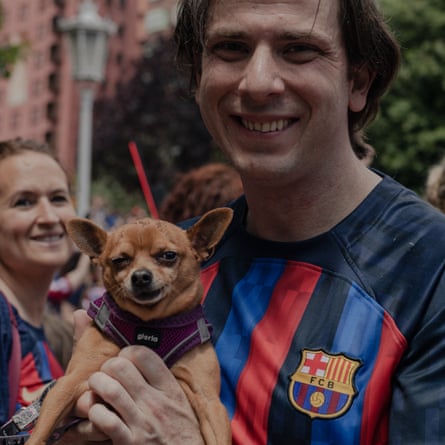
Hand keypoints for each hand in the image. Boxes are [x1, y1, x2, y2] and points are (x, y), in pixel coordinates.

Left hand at [78, 346, 203, 443]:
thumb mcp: (179, 403)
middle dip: (106, 368)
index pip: (143, 354)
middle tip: (105, 376)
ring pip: (110, 390)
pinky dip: (95, 413)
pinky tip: (96, 414)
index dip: (126, 353)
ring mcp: (142, 422)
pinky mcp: (129, 443)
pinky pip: (105, 420)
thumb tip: (139, 364)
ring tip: (95, 391)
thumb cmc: (181, 434)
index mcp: (169, 388)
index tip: (123, 362)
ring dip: (96, 387)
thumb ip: (161, 384)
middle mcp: (156, 402)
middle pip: (121, 367)